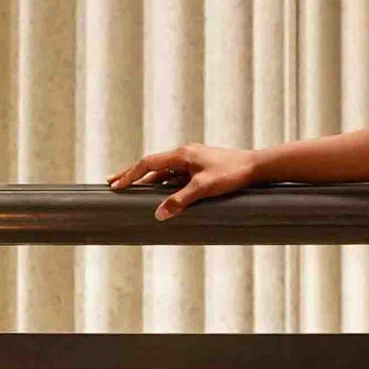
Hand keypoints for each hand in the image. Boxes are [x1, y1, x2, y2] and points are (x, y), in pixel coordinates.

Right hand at [106, 144, 258, 220]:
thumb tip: (159, 214)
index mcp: (182, 154)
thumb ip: (180, 200)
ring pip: (164, 170)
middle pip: (152, 165)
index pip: (148, 164)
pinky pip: (176, 174)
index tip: (115, 186)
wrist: (256, 167)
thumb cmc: (232, 174)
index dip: (130, 175)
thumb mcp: (204, 188)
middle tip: (112, 182)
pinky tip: (160, 191)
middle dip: (132, 174)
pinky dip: (164, 182)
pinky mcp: (201, 166)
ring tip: (132, 189)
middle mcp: (185, 154)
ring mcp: (193, 160)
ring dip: (148, 179)